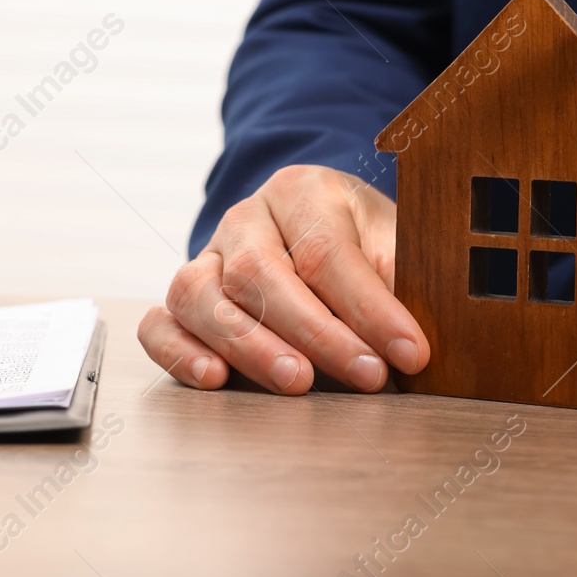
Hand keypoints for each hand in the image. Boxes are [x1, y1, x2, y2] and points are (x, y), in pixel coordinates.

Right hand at [138, 165, 427, 393]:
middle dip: (317, 332)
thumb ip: (404, 281)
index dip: (370, 307)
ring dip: (250, 345)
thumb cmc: (363, 248)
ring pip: (200, 294)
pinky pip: (158, 323)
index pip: (328, 249)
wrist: (317, 239)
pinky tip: (214, 379)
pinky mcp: (181, 301)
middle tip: (366, 375)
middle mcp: (245, 219)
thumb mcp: (394, 247)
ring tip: (298, 384)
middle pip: (261, 271)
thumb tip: (418, 338)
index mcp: (303, 192)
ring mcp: (205, 258)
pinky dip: (178, 352)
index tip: (410, 353)